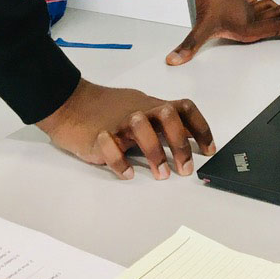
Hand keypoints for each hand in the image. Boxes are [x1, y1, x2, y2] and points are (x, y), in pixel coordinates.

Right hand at [36, 78, 213, 179]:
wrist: (71, 104)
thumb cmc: (108, 109)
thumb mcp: (142, 109)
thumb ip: (164, 121)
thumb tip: (191, 134)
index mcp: (152, 105)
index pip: (183, 108)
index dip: (200, 128)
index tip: (208, 150)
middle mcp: (138, 111)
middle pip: (166, 115)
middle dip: (179, 143)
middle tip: (184, 169)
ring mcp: (118, 122)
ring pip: (140, 126)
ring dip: (154, 152)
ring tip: (160, 174)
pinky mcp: (97, 136)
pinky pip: (109, 146)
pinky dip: (119, 162)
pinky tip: (126, 174)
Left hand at [166, 0, 279, 65]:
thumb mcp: (201, 24)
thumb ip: (190, 45)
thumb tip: (175, 59)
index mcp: (249, 26)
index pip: (278, 29)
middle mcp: (252, 15)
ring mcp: (248, 5)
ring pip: (274, 9)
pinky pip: (261, 3)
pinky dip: (269, 5)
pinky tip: (266, 4)